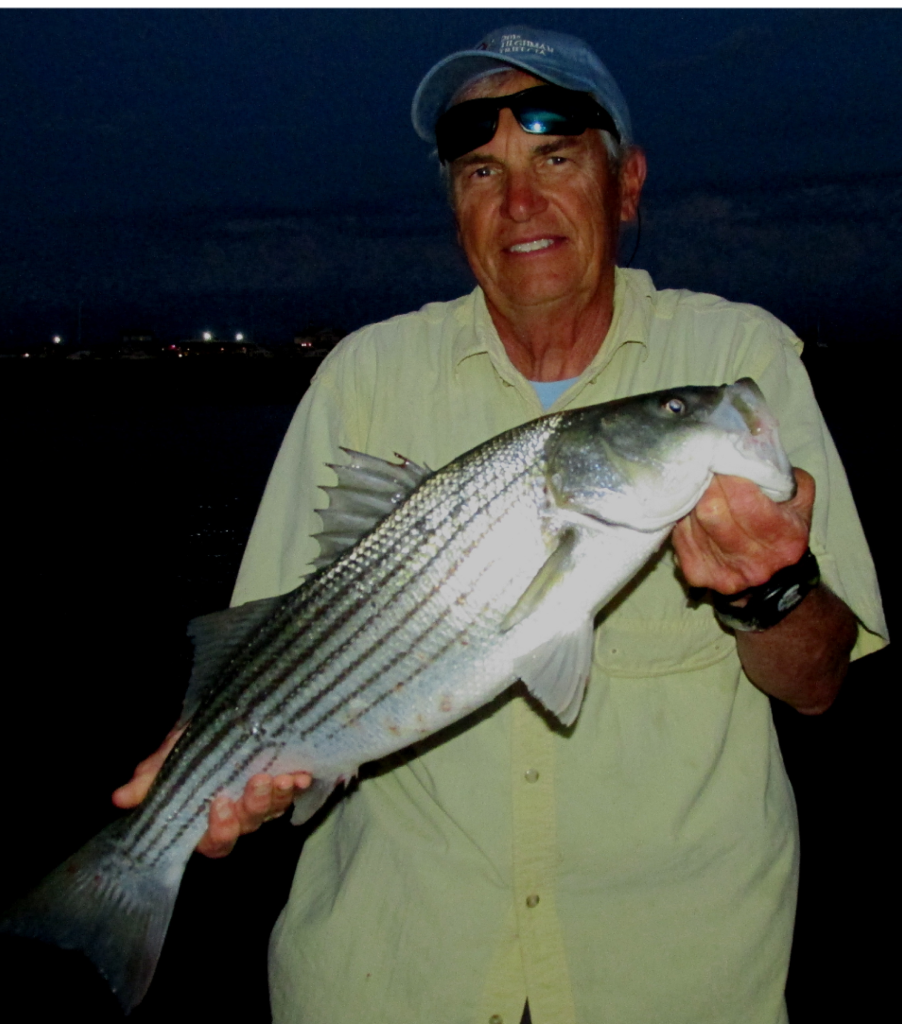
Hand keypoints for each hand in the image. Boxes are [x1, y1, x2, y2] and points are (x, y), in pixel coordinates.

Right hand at [113, 727, 312, 858]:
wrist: (234, 710)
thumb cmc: (199, 739)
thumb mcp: (174, 752)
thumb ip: (153, 775)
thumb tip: (119, 798)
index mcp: (208, 815)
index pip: (214, 841)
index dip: (219, 830)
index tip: (219, 802)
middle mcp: (239, 813)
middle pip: (247, 826)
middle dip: (254, 806)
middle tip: (258, 781)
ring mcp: (265, 800)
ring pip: (273, 811)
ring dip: (278, 796)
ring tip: (282, 776)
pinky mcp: (287, 783)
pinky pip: (295, 792)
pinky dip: (299, 785)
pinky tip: (302, 775)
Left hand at [672, 468, 813, 594]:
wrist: (774, 575)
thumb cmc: (784, 525)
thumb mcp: (798, 496)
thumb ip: (780, 471)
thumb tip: (753, 442)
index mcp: (786, 539)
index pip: (745, 502)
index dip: (728, 477)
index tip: (721, 458)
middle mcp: (757, 562)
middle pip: (713, 513)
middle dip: (706, 485)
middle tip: (705, 467)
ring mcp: (726, 573)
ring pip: (693, 523)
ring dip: (692, 500)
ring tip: (698, 486)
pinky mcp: (699, 575)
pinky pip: (679, 537)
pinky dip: (683, 519)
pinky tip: (692, 510)